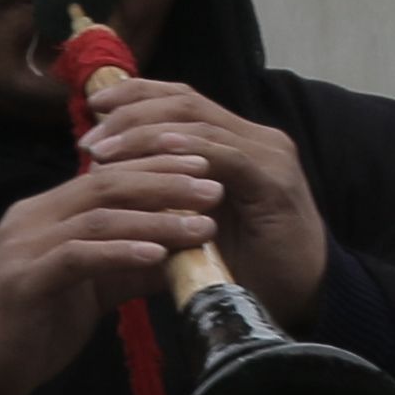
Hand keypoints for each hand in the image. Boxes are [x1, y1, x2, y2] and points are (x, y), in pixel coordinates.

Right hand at [0, 145, 221, 394]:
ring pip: (97, 217)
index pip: (107, 173)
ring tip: (201, 226)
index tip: (204, 165)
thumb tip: (185, 251)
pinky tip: (157, 255)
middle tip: (214, 186)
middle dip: (165, 182)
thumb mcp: (91, 289)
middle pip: (105, 183)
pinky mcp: (21, 280)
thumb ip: (129, 265)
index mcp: (46, 212)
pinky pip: (77, 256)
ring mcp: (22, 246)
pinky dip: (120, 252)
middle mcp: (31, 218)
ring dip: (155, 219)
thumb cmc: (34, 328)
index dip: (157, 166)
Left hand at [71, 74, 329, 321]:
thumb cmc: (248, 265)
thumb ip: (167, 193)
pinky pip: (224, 156)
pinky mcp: (274, 181)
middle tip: (89, 139)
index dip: (137, 97)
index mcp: (238, 141)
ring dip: (143, 134)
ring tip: (103, 151)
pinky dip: (185, 153)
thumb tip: (108, 177)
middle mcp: (257, 138)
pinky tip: (152, 158)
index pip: (182, 101)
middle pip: (185, 102)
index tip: (94, 108)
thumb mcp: (197, 221)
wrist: (304, 297)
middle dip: (131, 113)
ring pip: (197, 123)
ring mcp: (268, 155)